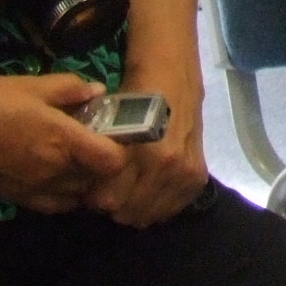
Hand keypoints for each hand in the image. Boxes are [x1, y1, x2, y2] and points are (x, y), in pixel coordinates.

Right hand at [0, 73, 125, 212]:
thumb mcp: (33, 84)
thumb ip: (71, 89)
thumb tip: (98, 92)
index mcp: (64, 141)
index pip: (114, 161)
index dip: (122, 148)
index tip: (117, 131)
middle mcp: (57, 172)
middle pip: (101, 180)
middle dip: (105, 162)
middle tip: (98, 140)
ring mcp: (39, 190)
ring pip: (81, 195)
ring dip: (87, 179)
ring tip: (78, 156)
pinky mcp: (21, 200)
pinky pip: (58, 204)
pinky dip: (67, 193)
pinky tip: (59, 172)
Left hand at [83, 70, 210, 227]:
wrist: (170, 71)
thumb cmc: (133, 94)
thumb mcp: (108, 122)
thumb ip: (101, 157)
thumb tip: (88, 189)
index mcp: (140, 151)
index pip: (108, 200)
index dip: (94, 197)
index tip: (91, 188)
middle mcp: (166, 165)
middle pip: (129, 212)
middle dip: (114, 205)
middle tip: (109, 191)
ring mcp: (185, 171)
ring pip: (151, 214)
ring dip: (136, 207)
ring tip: (129, 191)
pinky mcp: (197, 175)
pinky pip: (174, 208)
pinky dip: (159, 205)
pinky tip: (150, 191)